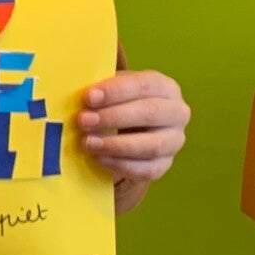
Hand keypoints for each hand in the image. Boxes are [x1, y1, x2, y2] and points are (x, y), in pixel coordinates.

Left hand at [79, 70, 189, 205]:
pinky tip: (98, 159)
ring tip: (87, 143)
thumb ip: (100, 89)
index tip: (88, 97)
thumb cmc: (118, 102)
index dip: (115, 91)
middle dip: (113, 117)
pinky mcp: (165, 164)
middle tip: (83, 121)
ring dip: (116, 145)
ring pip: (151, 145)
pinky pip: (146, 169)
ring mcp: (174, 141)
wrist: (133, 128)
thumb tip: (77, 93)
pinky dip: (121, 165)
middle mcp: (177, 113)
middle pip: (149, 113)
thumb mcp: (113, 89)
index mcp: (164, 87)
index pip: (143, 85)